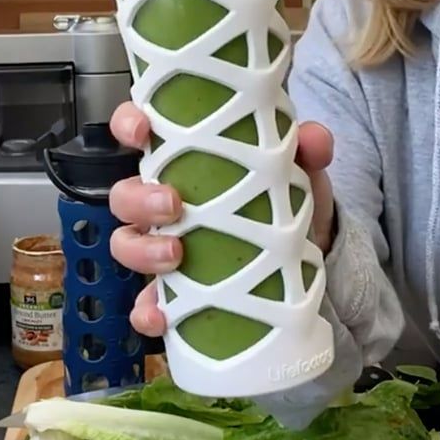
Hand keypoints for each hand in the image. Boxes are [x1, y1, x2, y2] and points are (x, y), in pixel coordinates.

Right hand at [109, 101, 335, 338]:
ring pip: (127, 245)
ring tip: (175, 255)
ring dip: (141, 250)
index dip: (128, 124)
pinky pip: (145, 303)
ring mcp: (164, 247)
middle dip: (139, 199)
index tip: (141, 130)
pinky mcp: (177, 292)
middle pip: (124, 195)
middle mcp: (164, 201)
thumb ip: (307, 148)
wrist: (307, 260)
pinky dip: (147, 311)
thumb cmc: (283, 200)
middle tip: (174, 204)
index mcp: (183, 160)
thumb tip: (314, 140)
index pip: (138, 132)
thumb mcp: (298, 168)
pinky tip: (161, 314)